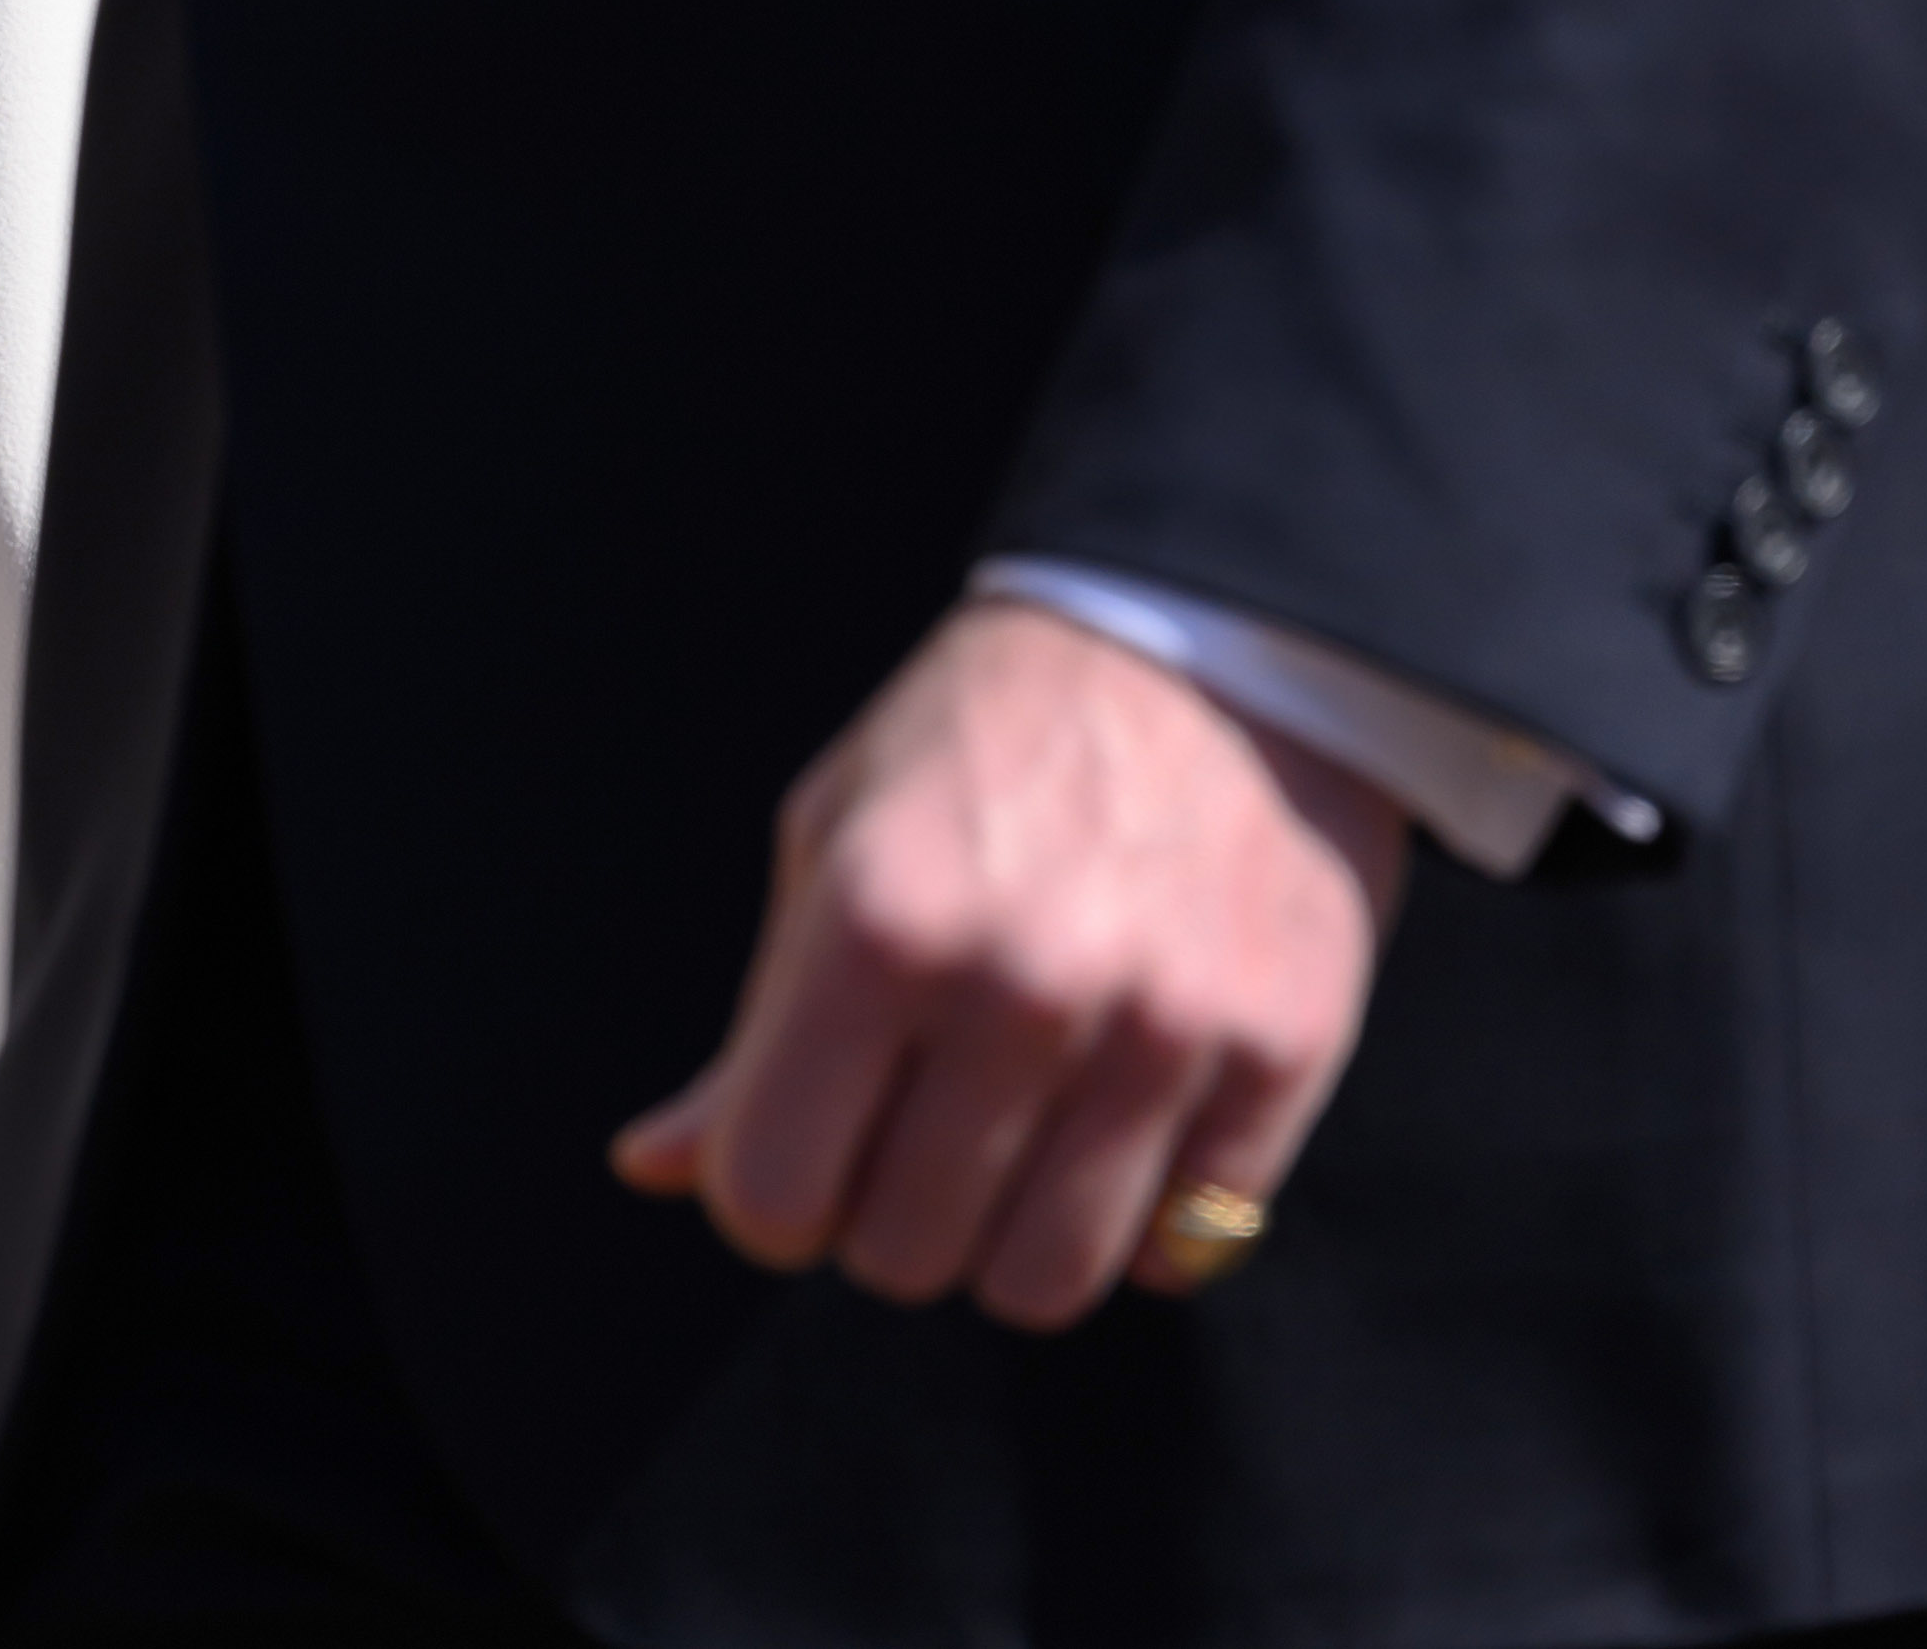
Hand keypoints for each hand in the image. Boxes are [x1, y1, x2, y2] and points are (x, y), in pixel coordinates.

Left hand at [611, 596, 1406, 1326]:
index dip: (770, 1196)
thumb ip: (753, 1028)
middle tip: (921, 1120)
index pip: (772, 1193)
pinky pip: (1185, 1254)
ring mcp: (1159, 1026)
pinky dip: (1145, 1221)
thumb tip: (648, 1168)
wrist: (1203, 640)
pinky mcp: (1277, 1053)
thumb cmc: (979, 748)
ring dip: (1013, 1237)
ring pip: (1044, 1286)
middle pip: (903, 1257)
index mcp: (877, 917)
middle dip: (890, 1212)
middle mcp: (1017, 981)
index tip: (807, 1148)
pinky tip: (1128, 1118)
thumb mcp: (834, 838)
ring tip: (1020, 1134)